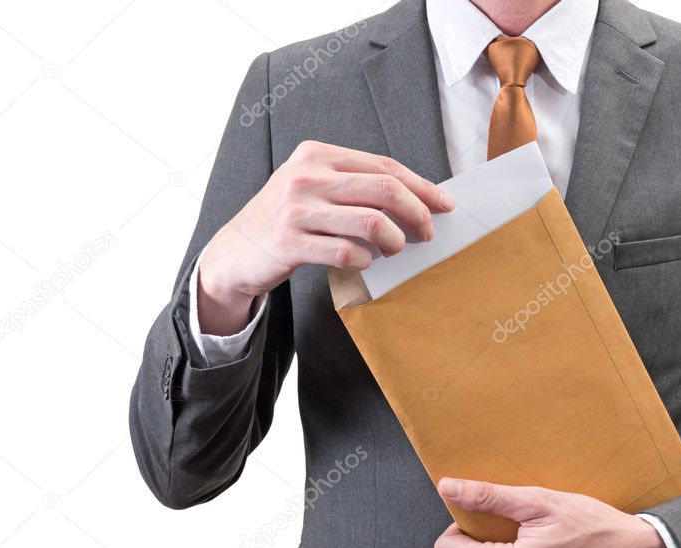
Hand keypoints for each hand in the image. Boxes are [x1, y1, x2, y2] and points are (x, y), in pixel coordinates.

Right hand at [197, 140, 454, 333]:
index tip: (445, 205)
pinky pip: (347, 252)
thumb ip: (354, 186)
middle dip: (418, 214)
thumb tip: (417, 199)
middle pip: (386, 189)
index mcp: (317, 154)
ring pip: (372, 221)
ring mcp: (297, 208)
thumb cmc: (285, 220)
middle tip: (427, 234)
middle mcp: (307, 176)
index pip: (385, 166)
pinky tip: (365, 261)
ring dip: (395, 241)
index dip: (422, 187)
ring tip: (394, 250)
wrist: (235, 252)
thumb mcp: (313, 188)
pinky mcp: (290, 242)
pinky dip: (366, 260)